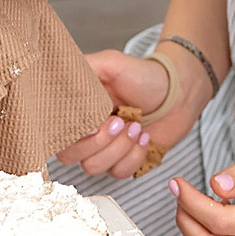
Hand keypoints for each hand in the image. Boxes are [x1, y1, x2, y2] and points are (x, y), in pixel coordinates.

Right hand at [56, 50, 184, 177]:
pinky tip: (144, 137)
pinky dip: (134, 156)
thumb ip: (82, 68)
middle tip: (120, 121)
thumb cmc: (145, 76)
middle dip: (99, 141)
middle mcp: (85, 132)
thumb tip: (58, 80)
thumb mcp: (111, 62)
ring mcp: (103, 149)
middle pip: (70, 156)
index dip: (73, 134)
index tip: (94, 124)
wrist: (178, 93)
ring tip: (136, 126)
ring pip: (94, 167)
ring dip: (119, 147)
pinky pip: (118, 173)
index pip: (56, 133)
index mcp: (76, 110)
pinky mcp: (122, 161)